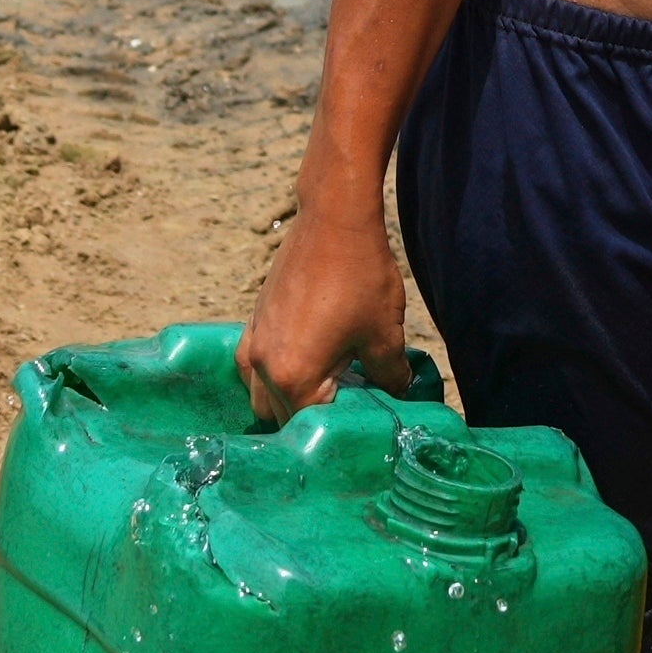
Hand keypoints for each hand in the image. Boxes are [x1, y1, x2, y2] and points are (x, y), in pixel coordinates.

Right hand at [239, 195, 408, 426]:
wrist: (333, 220)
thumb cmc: (361, 276)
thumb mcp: (384, 334)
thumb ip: (390, 375)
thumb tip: (398, 394)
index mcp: (294, 377)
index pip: (311, 429)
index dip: (339, 431)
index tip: (362, 426)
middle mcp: (263, 366)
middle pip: (283, 418)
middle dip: (314, 420)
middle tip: (349, 411)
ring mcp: (253, 344)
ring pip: (264, 396)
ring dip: (290, 401)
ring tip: (328, 389)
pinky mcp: (253, 324)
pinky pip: (254, 369)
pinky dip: (274, 377)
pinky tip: (304, 367)